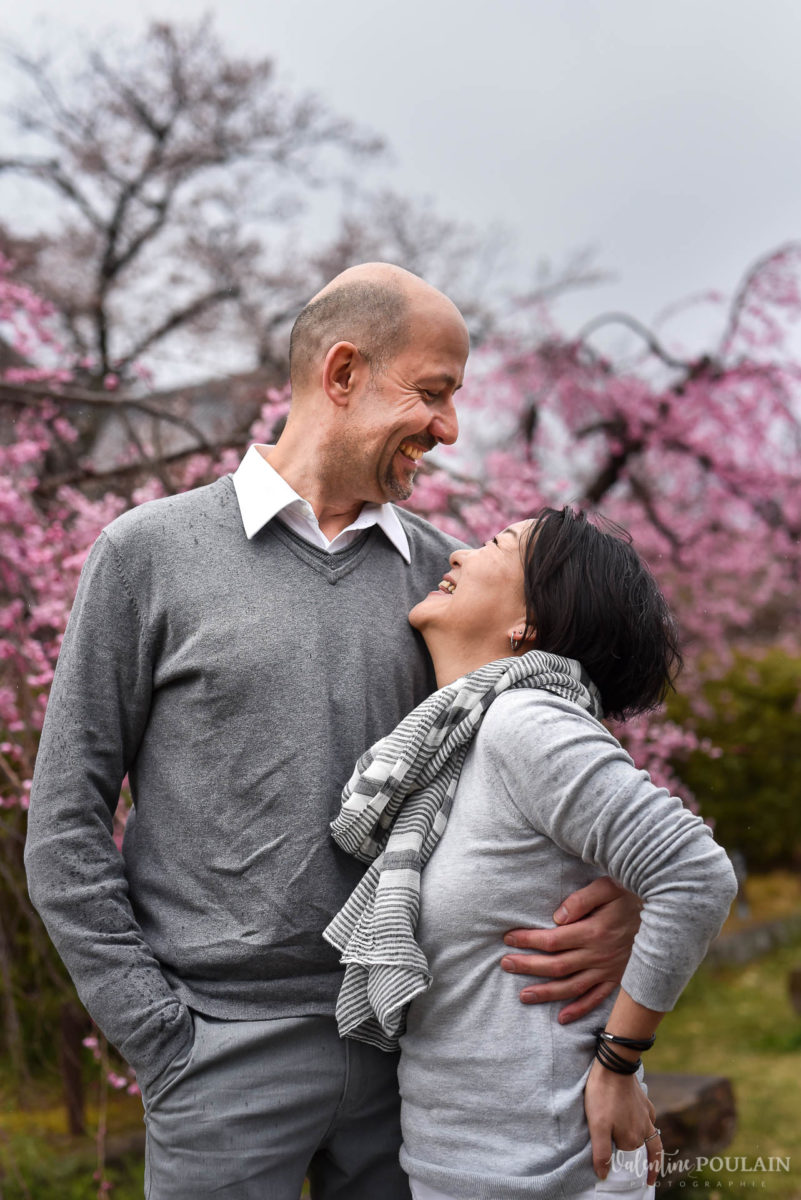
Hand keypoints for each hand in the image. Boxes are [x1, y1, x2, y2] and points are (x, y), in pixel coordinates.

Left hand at [500, 877, 641, 1022]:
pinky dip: (579, 1010)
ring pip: (572, 987)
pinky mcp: (618, 978)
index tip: (508, 939)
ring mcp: (609, 970)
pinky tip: (562, 1017)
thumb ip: (581, 901)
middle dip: (528, 967)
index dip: (528, 941)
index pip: (552, 940)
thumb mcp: (608, 886)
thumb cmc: (631, 893)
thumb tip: (556, 918)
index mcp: (594, 931)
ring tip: (523, 996)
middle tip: (505, 965)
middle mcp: (599, 955)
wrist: (667, 913)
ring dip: (546, 993)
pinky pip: (596, 999)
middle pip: (556, 966)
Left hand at [584, 1058, 662, 1184]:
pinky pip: (649, 1120)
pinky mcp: (644, 1102)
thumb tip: (604, 1175)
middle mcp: (644, 1130)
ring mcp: (646, 1115)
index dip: (623, 1164)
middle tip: (643, 1172)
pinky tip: (643, 1124)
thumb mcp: (597, 1126)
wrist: (614, 1066)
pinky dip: (648, 1126)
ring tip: (648, 1156)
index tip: (625, 1175)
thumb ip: (601, 1152)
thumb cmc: (603, 1096)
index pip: (628, 1159)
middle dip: (644, 1162)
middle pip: (642, 1151)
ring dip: (650, 1149)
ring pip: (651, 1137)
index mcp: (632, 1139)